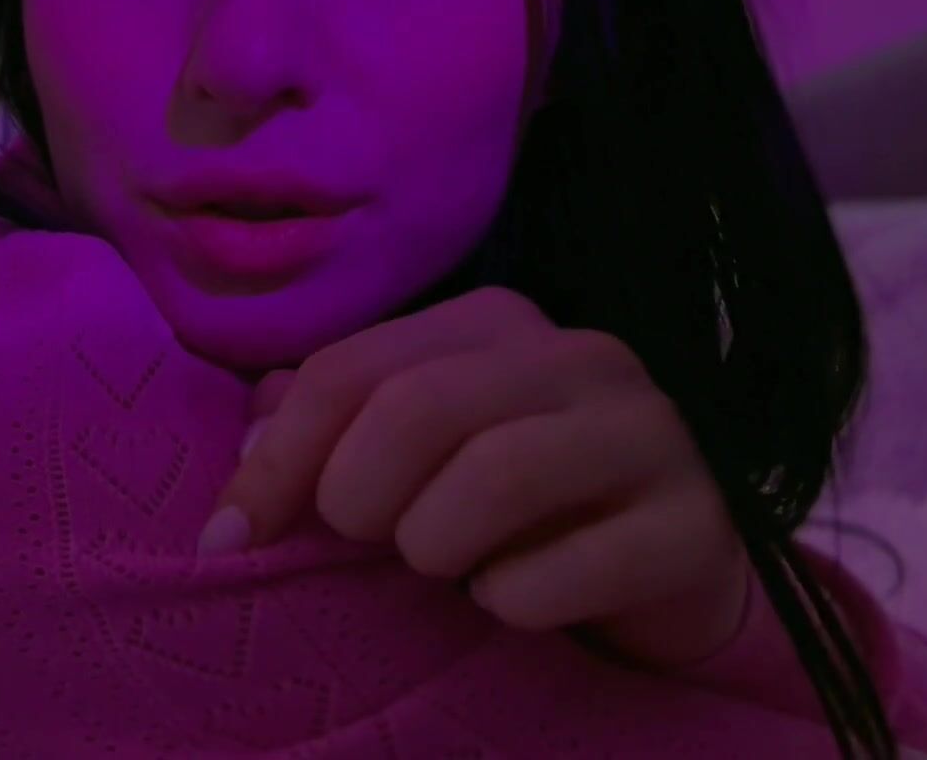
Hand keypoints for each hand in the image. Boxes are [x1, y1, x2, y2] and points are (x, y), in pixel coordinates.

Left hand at [202, 287, 752, 669]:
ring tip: (447, 565)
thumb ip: (330, 426)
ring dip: (436, 546)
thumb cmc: (515, 507)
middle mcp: (579, 356)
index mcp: (493, 323)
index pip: (348, 369)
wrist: (667, 572)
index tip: (230, 536)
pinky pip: (561, 571)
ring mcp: (651, 433)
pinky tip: (517, 598)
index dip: (273, 461)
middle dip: (360, 498)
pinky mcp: (697, 524)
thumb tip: (253, 441)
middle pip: (415, 412)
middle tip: (371, 543)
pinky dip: (512, 601)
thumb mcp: (415, 454)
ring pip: (493, 478)